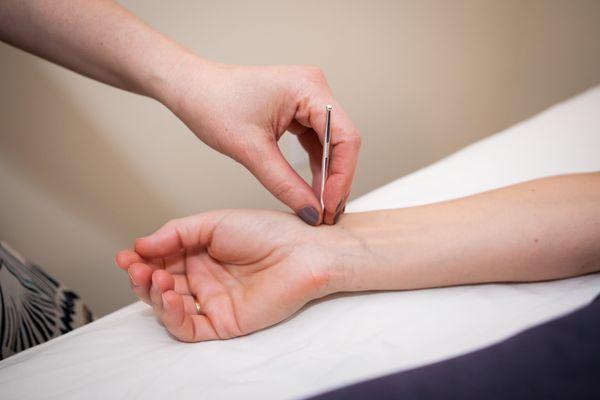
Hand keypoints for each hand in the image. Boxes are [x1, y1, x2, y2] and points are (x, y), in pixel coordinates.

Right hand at [115, 209, 363, 340]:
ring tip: (154, 278)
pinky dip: (172, 316)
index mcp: (200, 253)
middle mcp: (204, 279)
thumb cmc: (268, 231)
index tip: (127, 255)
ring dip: (153, 295)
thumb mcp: (214, 222)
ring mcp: (213, 301)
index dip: (141, 260)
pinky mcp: (224, 322)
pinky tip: (169, 297)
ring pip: (169, 308)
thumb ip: (176, 234)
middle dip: (142, 278)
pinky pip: (189, 328)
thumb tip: (140, 245)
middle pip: (160, 286)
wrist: (303, 251)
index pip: (161, 261)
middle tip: (136, 268)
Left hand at [157, 55, 360, 224]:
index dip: (342, 175)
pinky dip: (314, 166)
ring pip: (331, 144)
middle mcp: (314, 88)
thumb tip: (312, 211)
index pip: (345, 136)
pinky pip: (316, 141)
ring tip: (320, 206)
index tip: (331, 205)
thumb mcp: (250, 150)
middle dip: (336, 179)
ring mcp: (307, 98)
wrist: (190, 88)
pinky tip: (311, 189)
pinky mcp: (298, 109)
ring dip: (327, 176)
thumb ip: (285, 183)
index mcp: (308, 87)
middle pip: (342, 141)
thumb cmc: (212, 104)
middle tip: (327, 212)